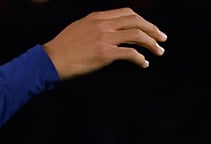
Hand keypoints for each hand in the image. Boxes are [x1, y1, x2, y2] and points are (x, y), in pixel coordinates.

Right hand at [43, 8, 166, 78]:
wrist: (49, 61)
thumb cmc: (61, 50)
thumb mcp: (77, 30)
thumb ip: (94, 29)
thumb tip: (107, 34)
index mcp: (97, 17)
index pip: (126, 13)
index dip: (141, 20)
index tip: (148, 28)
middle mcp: (103, 24)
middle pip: (136, 21)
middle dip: (152, 29)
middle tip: (162, 38)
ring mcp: (105, 38)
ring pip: (137, 35)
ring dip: (151, 43)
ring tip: (159, 51)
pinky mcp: (105, 54)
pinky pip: (130, 53)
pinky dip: (141, 58)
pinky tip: (144, 64)